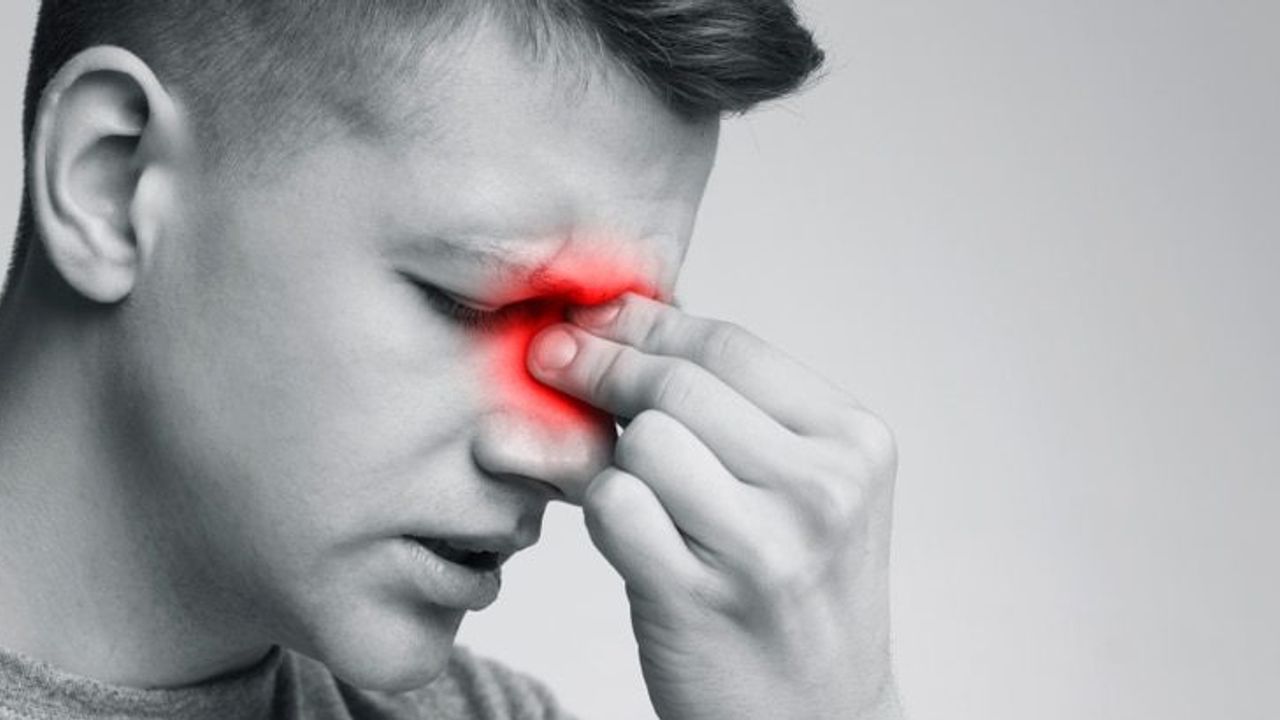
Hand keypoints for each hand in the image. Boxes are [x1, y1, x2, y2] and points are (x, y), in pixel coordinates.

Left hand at [528, 294, 901, 719]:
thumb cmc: (796, 594)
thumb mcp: (800, 491)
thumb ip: (728, 413)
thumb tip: (609, 328)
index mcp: (855, 442)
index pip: (729, 345)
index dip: (645, 322)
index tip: (594, 316)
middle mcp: (822, 490)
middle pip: (678, 383)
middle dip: (602, 362)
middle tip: (556, 354)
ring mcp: (765, 548)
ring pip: (643, 440)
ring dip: (616, 453)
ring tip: (631, 481)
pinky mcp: (700, 600)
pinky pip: (614, 506)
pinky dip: (600, 507)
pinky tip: (622, 528)